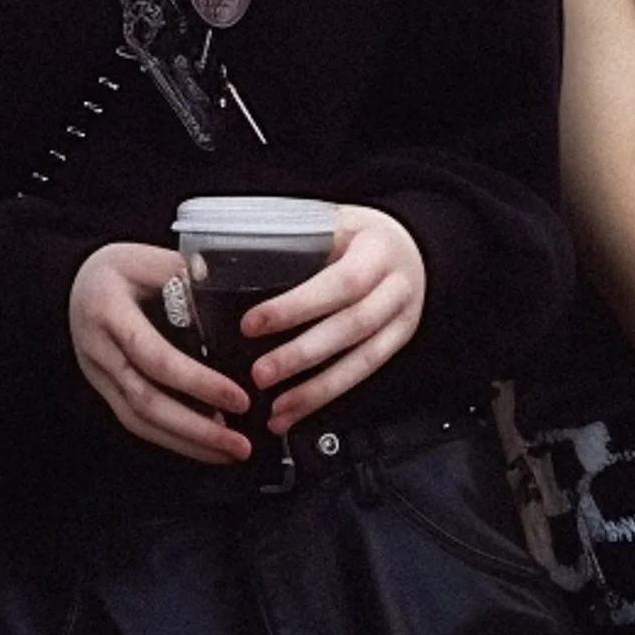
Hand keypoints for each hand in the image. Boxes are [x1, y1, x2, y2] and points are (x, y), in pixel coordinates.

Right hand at [69, 243, 252, 465]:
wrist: (75, 282)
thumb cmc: (118, 269)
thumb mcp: (148, 259)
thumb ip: (186, 276)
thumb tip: (229, 291)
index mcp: (110, 311)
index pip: (155, 356)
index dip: (197, 382)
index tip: (238, 398)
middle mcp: (99, 350)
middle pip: (146, 401)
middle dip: (196, 429)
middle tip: (240, 444)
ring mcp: (98, 375)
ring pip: (139, 421)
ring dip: (187, 443)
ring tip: (229, 452)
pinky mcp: (104, 391)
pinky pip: (136, 422)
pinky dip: (172, 438)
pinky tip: (203, 445)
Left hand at [246, 205, 426, 435]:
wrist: (414, 249)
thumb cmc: (361, 235)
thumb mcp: (338, 222)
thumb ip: (297, 240)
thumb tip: (220, 261)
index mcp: (377, 250)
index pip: (339, 282)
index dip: (296, 306)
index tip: (251, 325)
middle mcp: (396, 288)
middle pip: (351, 326)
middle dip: (302, 355)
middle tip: (258, 375)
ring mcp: (401, 320)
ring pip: (361, 361)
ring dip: (316, 390)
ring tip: (277, 409)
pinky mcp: (398, 345)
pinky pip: (363, 375)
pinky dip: (326, 397)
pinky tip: (294, 412)